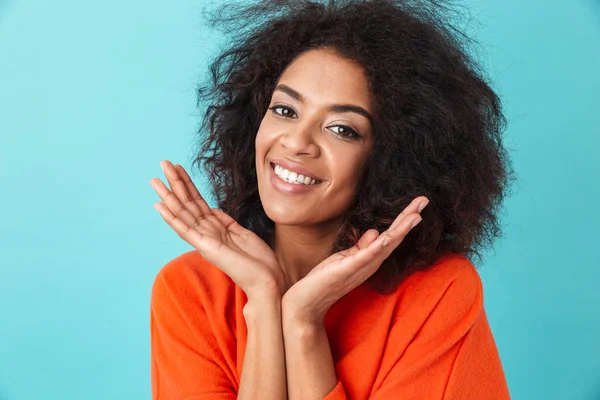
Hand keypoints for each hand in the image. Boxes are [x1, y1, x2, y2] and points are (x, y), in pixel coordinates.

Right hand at [150, 160, 285, 301]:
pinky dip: (171, 218)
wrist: (267, 280)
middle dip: (175, 182)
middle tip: (163, 163)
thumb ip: (226, 220)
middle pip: (187, 202)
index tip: (178, 167)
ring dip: (168, 196)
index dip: (188, 183)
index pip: (197, 201)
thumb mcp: (242, 233)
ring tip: (154, 180)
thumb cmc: (258, 260)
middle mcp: (206, 232)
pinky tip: (159, 206)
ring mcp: (204, 240)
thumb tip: (213, 208)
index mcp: (215, 227)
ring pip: (182, 213)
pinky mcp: (205, 247)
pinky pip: (185, 230)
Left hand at [281, 196, 428, 323]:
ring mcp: (361, 266)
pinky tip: (386, 237)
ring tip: (415, 216)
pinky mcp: (347, 269)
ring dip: (400, 231)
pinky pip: (364, 257)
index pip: (391, 235)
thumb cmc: (327, 279)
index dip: (405, 219)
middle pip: (394, 238)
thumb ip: (362, 246)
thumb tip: (376, 231)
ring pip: (385, 245)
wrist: (309, 301)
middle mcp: (371, 262)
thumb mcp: (346, 257)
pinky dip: (376, 247)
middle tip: (424, 200)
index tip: (418, 203)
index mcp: (371, 258)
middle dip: (409, 218)